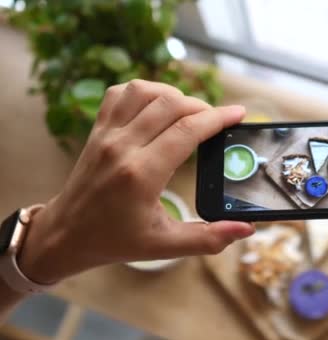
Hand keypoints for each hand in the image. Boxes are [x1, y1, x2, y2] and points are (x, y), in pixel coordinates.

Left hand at [18, 80, 254, 283]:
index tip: (238, 114)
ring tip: (189, 112)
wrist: (66, 234)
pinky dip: (144, 91)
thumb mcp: (165, 245)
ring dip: (173, 95)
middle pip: (170, 105)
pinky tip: (158, 106)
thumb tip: (246, 229)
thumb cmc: (115, 240)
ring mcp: (106, 134)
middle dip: (202, 107)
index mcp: (141, 175)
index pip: (187, 131)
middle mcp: (122, 148)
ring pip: (145, 91)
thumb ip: (208, 238)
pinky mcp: (97, 129)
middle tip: (218, 120)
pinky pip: (120, 93)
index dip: (218, 118)